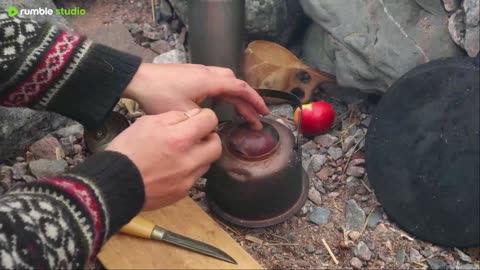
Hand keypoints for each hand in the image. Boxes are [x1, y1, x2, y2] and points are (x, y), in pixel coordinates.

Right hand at [106, 108, 220, 209]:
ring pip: (208, 163)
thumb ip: (174, 117)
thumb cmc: (126, 151)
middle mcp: (189, 160)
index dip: (205, 116)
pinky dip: (189, 170)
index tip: (199, 119)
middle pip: (216, 145)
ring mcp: (188, 179)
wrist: (112, 185)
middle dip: (209, 138)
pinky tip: (173, 168)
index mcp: (180, 138)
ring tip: (182, 152)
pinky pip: (195, 178)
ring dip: (200, 155)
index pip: (210, 121)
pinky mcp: (182, 192)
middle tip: (196, 136)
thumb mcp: (146, 122)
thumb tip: (192, 116)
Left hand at [123, 63, 268, 129]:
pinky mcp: (192, 74)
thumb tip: (214, 128)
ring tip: (242, 114)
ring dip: (236, 97)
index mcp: (210, 81)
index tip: (264, 113)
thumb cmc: (159, 95)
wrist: (138, 79)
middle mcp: (208, 73)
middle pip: (236, 85)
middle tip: (255, 119)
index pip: (240, 88)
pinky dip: (225, 93)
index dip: (255, 101)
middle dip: (248, 102)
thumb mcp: (184, 112)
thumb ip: (203, 120)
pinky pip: (216, 82)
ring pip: (226, 82)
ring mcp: (200, 72)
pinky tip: (220, 105)